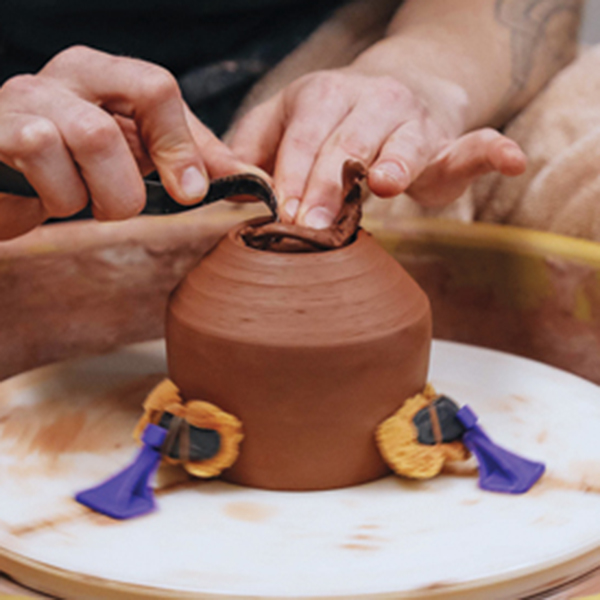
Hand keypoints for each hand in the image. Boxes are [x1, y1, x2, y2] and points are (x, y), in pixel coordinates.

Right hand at [0, 46, 245, 239]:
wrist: (8, 180)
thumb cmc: (81, 168)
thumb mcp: (139, 158)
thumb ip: (190, 160)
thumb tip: (250, 179)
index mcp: (108, 74)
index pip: (159, 87)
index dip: (182, 145)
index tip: (193, 193)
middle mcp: (68, 74)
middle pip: (127, 112)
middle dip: (134, 184)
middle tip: (129, 206)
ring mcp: (26, 97)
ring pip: (91, 139)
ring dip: (99, 195)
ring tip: (86, 202)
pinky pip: (41, 159)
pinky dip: (60, 196)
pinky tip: (52, 197)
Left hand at [229, 69, 526, 227]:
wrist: (396, 87)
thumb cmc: (331, 117)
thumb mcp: (284, 121)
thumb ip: (257, 149)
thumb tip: (228, 190)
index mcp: (321, 97)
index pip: (303, 141)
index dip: (292, 180)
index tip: (283, 218)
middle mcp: (369, 101)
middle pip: (347, 145)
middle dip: (330, 185)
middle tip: (316, 225)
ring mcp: (413, 118)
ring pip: (405, 141)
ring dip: (397, 161)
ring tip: (386, 183)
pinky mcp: (450, 138)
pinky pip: (476, 142)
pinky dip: (493, 152)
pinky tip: (511, 160)